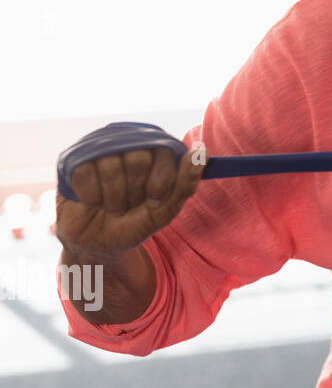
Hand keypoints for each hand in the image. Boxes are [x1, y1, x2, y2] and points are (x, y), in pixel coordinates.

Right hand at [56, 145, 204, 259]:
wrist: (101, 243)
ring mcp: (100, 151)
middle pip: (138, 158)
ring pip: (110, 165)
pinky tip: (93, 202)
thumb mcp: (166, 209)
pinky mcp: (73, 163)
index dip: (161, 183)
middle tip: (131, 204)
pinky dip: (92, 196)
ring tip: (113, 206)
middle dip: (136, 192)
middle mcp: (128, 144)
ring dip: (114, 198)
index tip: (154, 200)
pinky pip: (86, 173)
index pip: (165, 152)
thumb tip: (202, 152)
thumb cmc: (136, 222)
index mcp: (154, 151)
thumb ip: (186, 182)